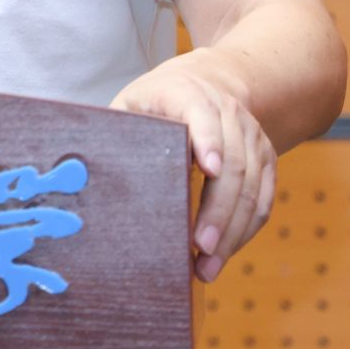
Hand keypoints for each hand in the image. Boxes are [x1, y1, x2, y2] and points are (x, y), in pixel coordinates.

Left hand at [109, 51, 276, 283]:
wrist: (207, 82)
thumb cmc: (156, 102)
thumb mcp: (132, 105)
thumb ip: (119, 131)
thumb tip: (83, 174)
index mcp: (189, 95)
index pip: (203, 117)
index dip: (208, 142)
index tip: (209, 169)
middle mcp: (229, 113)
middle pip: (233, 164)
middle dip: (218, 210)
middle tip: (199, 247)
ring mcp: (252, 136)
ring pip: (253, 187)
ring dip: (232, 231)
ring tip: (207, 266)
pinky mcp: (266, 158)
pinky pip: (264, 199)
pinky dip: (245, 230)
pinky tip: (223, 254)